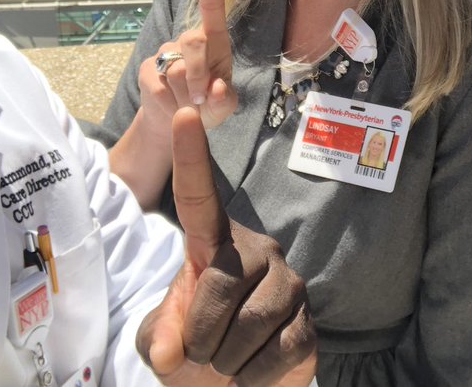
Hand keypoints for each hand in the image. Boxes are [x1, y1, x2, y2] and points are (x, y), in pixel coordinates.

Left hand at [138, 107, 316, 385]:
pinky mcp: (309, 321)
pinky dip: (255, 376)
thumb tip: (173, 351)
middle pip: (219, 288)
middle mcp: (254, 253)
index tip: (183, 113)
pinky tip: (254, 369)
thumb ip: (161, 334)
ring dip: (226, 361)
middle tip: (204, 350)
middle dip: (199, 336)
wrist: (233, 386)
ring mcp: (286, 284)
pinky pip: (277, 353)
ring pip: (247, 325)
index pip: (198, 197)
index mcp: (213, 246)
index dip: (191, 157)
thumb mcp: (165, 340)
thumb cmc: (196, 348)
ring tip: (228, 359)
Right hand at [139, 0, 237, 136]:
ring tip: (188, 104)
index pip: (213, 5)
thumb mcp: (224, 107)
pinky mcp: (148, 69)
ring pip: (177, 71)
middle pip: (195, 42)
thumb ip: (226, 100)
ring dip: (185, 97)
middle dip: (200, 76)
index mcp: (216, 41)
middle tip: (201, 100)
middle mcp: (190, 40)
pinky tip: (172, 107)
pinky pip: (159, 88)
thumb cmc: (207, 105)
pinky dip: (170, 106)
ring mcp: (166, 52)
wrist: (177, 123)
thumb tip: (216, 88)